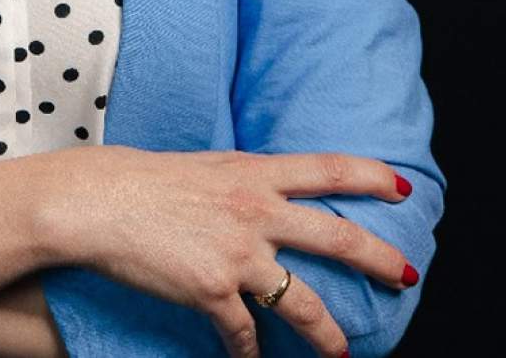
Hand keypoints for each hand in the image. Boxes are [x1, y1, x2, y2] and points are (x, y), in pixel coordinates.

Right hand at [60, 144, 416, 357]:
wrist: (98, 202)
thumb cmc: (140, 180)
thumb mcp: (201, 167)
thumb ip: (237, 181)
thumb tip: (259, 195)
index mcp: (251, 172)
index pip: (326, 169)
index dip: (369, 177)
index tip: (401, 188)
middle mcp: (254, 210)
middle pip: (338, 237)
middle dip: (381, 260)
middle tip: (407, 276)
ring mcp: (238, 253)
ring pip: (306, 304)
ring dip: (330, 336)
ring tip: (343, 354)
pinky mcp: (213, 291)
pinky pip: (244, 335)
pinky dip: (248, 353)